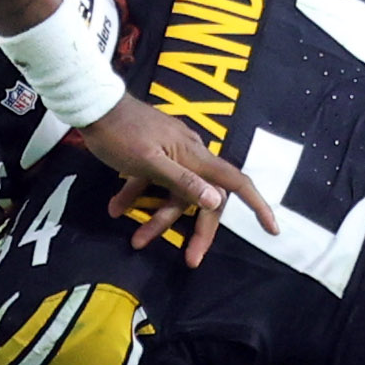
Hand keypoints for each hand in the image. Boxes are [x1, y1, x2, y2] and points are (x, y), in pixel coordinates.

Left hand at [80, 94, 277, 266]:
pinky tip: (116, 209)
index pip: (235, 182)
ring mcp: (170, 155)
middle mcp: (190, 156)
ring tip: (136, 241)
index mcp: (195, 157)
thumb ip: (182, 182)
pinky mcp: (152, 154)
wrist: (93, 105)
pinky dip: (137, 197)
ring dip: (157, 219)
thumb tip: (215, 201)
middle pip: (204, 199)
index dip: (257, 205)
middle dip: (197, 230)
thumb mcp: (150, 162)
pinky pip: (152, 182)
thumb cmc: (122, 134)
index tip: (271, 229)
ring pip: (173, 195)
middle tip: (190, 259)